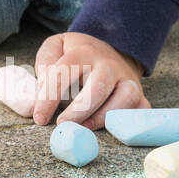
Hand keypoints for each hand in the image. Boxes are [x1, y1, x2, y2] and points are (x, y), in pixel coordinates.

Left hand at [32, 31, 148, 128]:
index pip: (64, 72)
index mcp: (84, 52)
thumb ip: (44, 65)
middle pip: (98, 88)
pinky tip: (107, 130)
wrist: (111, 52)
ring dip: (103, 117)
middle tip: (62, 125)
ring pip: (124, 98)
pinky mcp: (140, 96)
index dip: (50, 97)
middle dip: (79, 110)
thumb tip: (38, 96)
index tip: (39, 118)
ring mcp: (128, 80)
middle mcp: (109, 64)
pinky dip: (126, 123)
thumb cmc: (77, 55)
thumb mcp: (56, 47)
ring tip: (84, 128)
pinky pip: (139, 111)